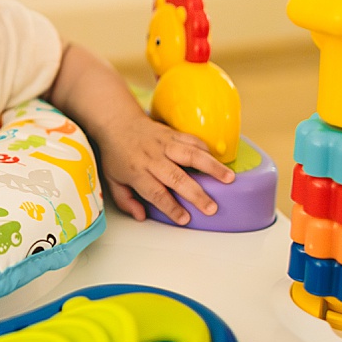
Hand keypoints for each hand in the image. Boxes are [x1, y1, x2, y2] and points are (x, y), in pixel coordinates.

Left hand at [96, 115, 234, 224]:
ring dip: (211, 167)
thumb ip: (125, 200)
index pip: (155, 192)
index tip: (184, 219)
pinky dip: (206, 149)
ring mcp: (164, 144)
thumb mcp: (112, 180)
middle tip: (211, 208)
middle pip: (176, 177)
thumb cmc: (116, 155)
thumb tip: (141, 216)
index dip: (170, 207)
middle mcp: (152, 158)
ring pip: (190, 155)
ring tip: (229, 178)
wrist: (118, 122)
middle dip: (195, 194)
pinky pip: (192, 140)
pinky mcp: (173, 133)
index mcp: (137, 172)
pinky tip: (219, 160)